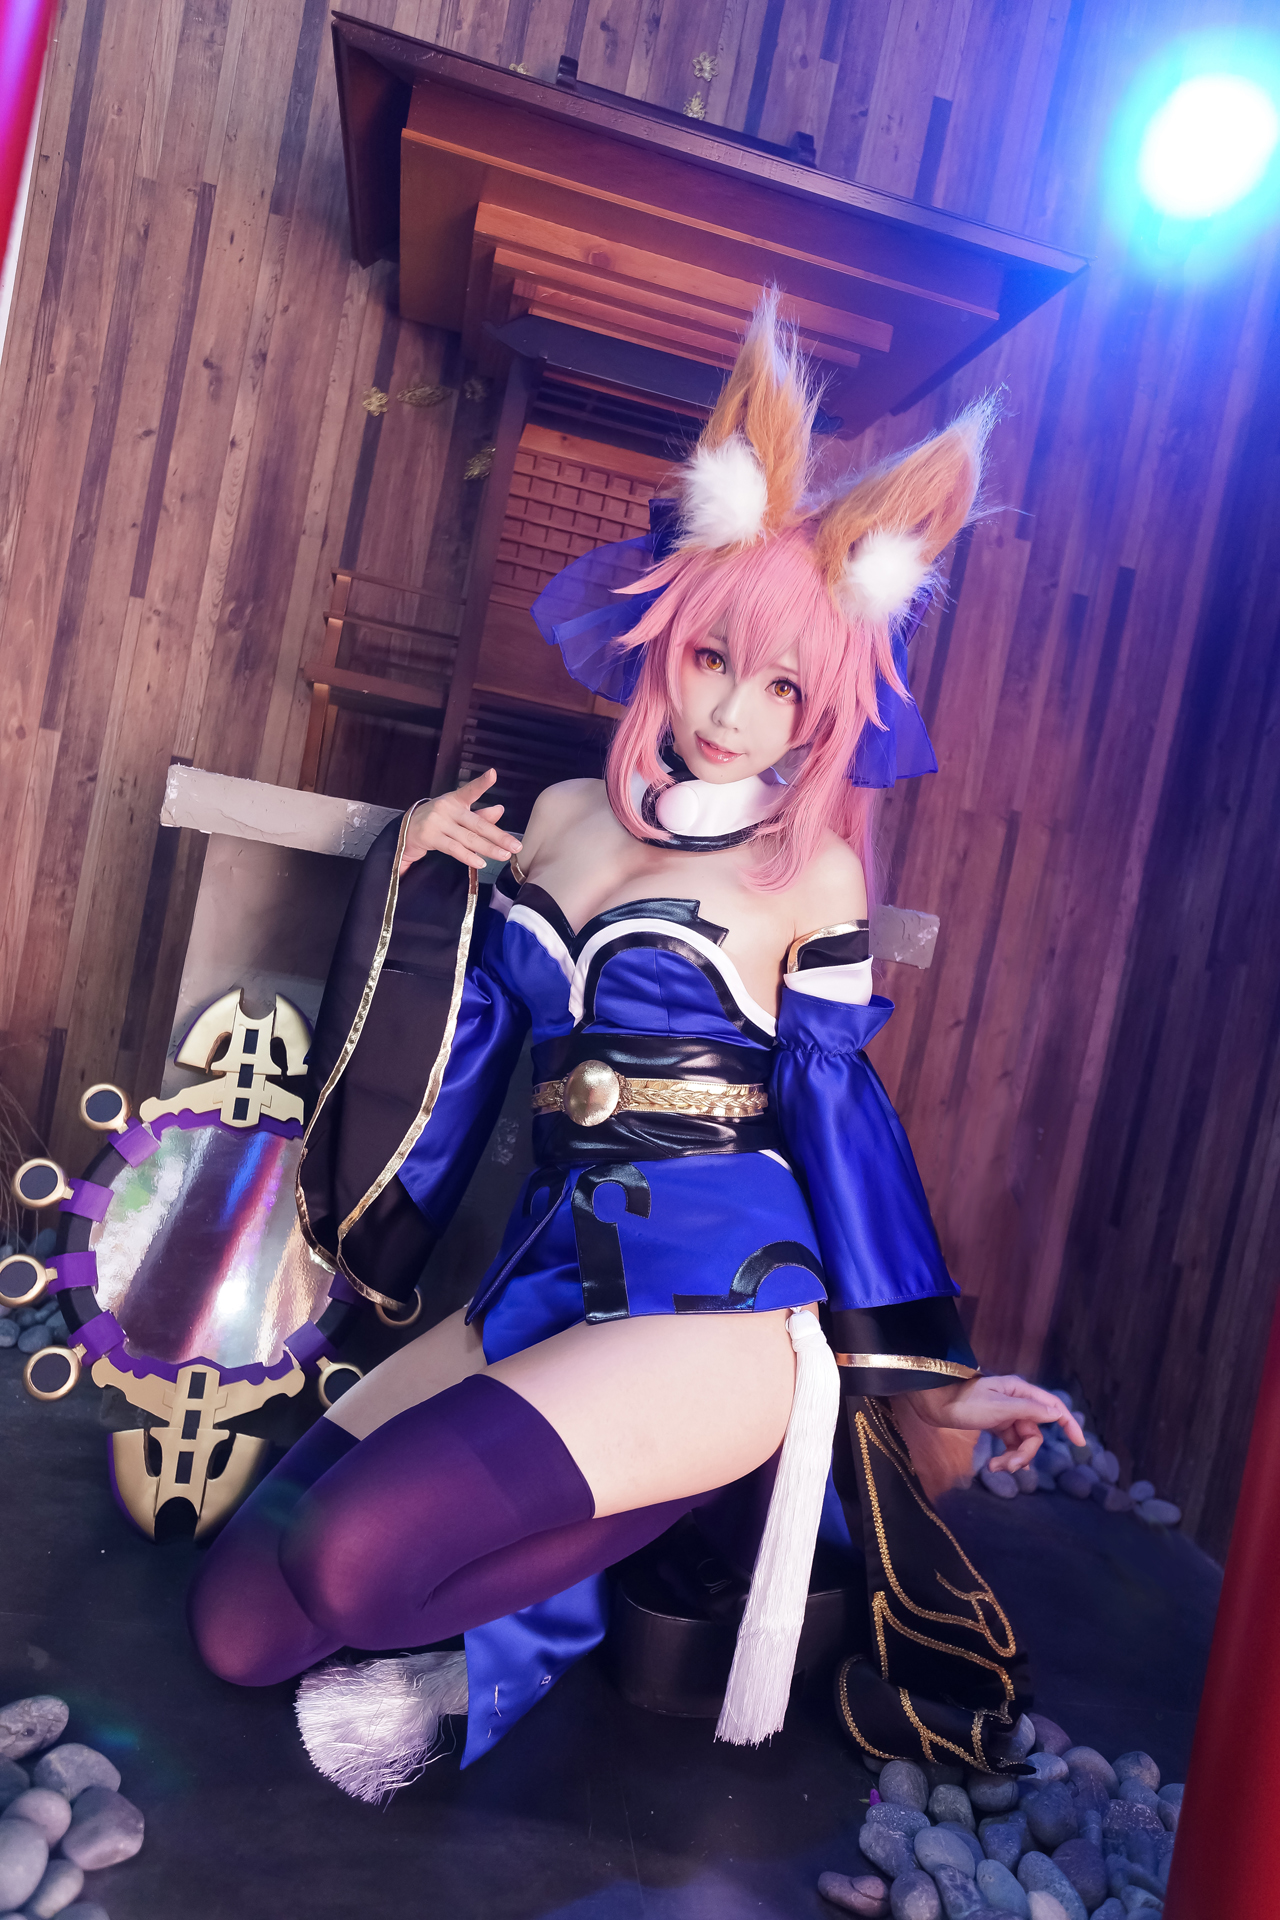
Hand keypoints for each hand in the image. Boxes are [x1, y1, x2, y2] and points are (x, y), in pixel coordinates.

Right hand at [398, 769, 522, 873]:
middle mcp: (446, 808)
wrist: (406, 831)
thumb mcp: (457, 815)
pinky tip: (481, 862)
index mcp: (455, 800)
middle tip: (516, 845)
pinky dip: (468, 857)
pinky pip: (454, 849)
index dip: (482, 783)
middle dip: (499, 836)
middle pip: (477, 823)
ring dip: (488, 848)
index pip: (470, 790)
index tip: (493, 774)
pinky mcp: (430, 837)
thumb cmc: (438, 821)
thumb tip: (500, 810)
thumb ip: (479, 815)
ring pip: (468, 838)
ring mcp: (438, 823)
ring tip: (504, 855)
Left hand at [904, 1375, 1084, 1474]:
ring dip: (1013, 1457)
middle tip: (1009, 1467)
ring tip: (996, 1468)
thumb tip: (1055, 1413)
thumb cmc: (964, 1402)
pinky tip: (997, 1466)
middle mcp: (1016, 1401)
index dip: (1068, 1424)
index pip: (1052, 1407)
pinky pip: (1010, 1442)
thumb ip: (1028, 1411)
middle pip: (1034, 1432)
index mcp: (1020, 1391)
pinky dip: (1007, 1455)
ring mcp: (1006, 1413)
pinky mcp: (995, 1423)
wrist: (934, 1404)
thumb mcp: (998, 1408)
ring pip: (1022, 1440)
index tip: (1079, 1444)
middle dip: (1025, 1453)